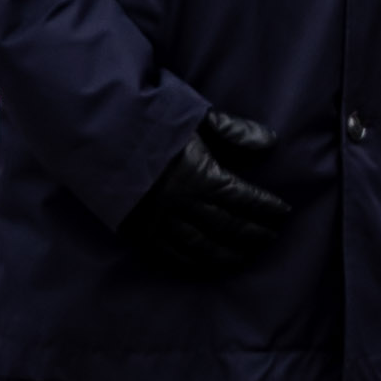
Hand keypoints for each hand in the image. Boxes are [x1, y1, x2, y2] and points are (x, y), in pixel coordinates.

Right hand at [118, 108, 290, 279]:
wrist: (97, 135)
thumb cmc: (149, 119)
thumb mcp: (195, 115)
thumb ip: (234, 130)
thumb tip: (270, 142)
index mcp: (200, 175)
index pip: (243, 198)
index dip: (266, 207)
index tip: (283, 212)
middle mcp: (183, 204)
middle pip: (228, 226)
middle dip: (254, 233)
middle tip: (273, 237)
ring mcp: (161, 222)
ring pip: (204, 247)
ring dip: (230, 253)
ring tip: (249, 255)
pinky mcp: (141, 232)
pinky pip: (173, 256)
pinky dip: (196, 263)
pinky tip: (210, 265)